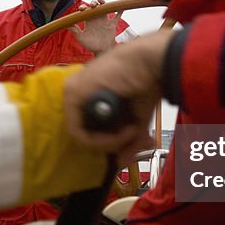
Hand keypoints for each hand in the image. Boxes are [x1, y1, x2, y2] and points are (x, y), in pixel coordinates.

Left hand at [63, 30, 173, 153]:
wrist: (152, 62)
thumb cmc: (147, 82)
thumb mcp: (137, 118)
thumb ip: (129, 141)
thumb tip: (122, 162)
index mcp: (91, 94)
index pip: (90, 126)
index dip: (110, 140)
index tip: (130, 142)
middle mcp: (79, 92)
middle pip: (87, 131)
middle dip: (112, 143)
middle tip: (133, 141)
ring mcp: (73, 91)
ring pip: (81, 134)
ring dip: (110, 141)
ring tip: (131, 133)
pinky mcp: (73, 93)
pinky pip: (78, 131)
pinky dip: (100, 140)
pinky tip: (121, 133)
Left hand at [70, 0, 120, 54]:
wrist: (100, 51)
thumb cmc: (90, 45)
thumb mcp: (80, 37)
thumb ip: (75, 30)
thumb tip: (66, 25)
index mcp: (89, 21)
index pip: (86, 11)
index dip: (83, 7)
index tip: (82, 9)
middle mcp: (97, 19)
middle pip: (96, 7)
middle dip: (93, 3)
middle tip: (92, 5)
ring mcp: (105, 21)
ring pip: (105, 9)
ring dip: (103, 3)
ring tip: (100, 0)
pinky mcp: (112, 25)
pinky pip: (117, 16)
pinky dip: (120, 11)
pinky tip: (121, 6)